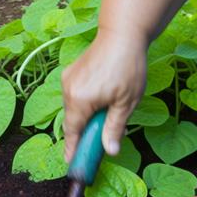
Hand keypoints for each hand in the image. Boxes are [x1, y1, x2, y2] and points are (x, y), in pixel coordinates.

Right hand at [61, 29, 145, 161]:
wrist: (122, 34)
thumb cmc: (128, 67)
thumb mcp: (126, 102)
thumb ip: (114, 128)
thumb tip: (111, 151)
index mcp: (80, 101)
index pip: (72, 132)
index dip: (72, 148)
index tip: (72, 162)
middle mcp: (68, 91)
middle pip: (72, 121)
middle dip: (83, 132)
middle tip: (98, 141)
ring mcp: (68, 80)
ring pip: (73, 107)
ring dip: (85, 115)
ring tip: (107, 113)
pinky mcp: (71, 72)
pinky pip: (74, 95)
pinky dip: (84, 102)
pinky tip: (101, 99)